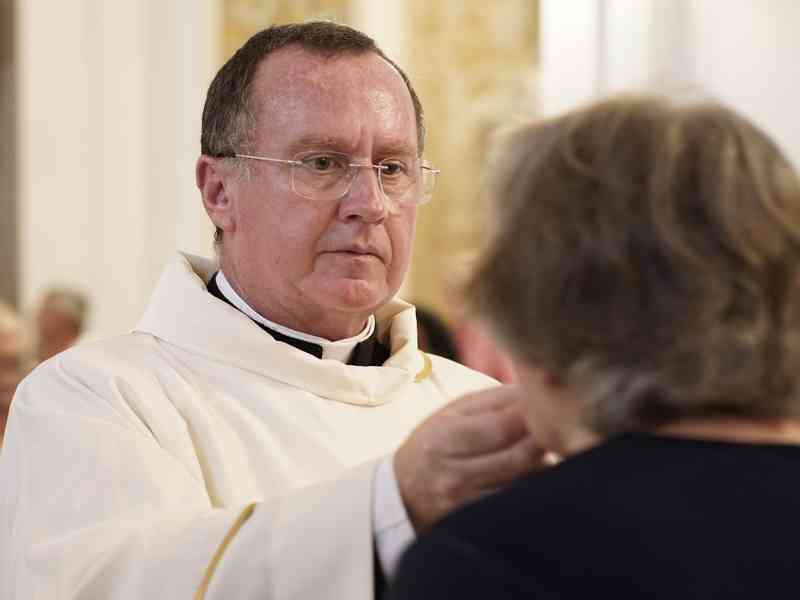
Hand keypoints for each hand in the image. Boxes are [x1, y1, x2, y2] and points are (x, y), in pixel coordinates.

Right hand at [394, 385, 545, 531]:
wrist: (403, 495)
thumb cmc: (434, 444)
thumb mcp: (451, 414)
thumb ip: (493, 401)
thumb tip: (537, 391)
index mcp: (444, 438)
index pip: (501, 426)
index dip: (533, 413)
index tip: (553, 402)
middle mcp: (453, 475)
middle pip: (518, 457)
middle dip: (548, 439)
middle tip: (567, 425)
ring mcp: (466, 504)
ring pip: (524, 483)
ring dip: (547, 464)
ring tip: (555, 447)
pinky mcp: (477, 524)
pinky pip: (519, 503)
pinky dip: (537, 487)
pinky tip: (542, 474)